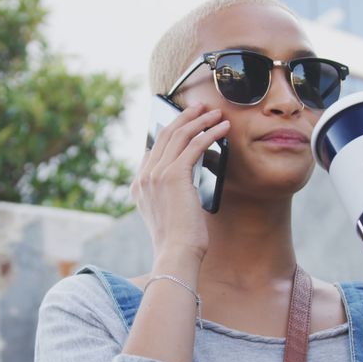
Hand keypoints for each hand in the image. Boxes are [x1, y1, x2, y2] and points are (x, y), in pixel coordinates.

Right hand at [130, 103, 230, 260]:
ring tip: (216, 113)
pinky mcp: (173, 175)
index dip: (172, 130)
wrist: (177, 254)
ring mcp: (156, 174)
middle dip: (185, 117)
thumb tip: (190, 172)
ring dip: (200, 120)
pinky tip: (223, 129)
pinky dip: (210, 133)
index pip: (154, 148)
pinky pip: (194, 145)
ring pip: (179, 135)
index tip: (189, 121)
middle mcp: (144, 176)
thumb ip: (172, 190)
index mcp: (139, 184)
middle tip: (202, 107)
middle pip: (164, 134)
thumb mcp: (170, 210)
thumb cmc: (179, 239)